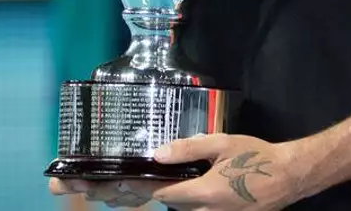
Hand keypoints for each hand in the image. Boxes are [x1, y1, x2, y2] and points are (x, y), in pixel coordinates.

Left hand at [46, 135, 301, 209]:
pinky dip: (145, 199)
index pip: (144, 193)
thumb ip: (189, 151)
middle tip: (62, 188)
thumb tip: (155, 154)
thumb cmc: (258, 159)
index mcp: (197, 194)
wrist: (288, 180)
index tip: (80, 185)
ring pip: (155, 206)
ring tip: (85, 188)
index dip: (110, 189)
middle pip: (140, 204)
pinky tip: (123, 192)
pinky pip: (172, 206)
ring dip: (121, 197)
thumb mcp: (225, 146)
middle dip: (101, 195)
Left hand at [148, 134, 301, 209]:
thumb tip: (158, 154)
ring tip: (174, 182)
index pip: (162, 195)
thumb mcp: (223, 144)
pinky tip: (199, 190)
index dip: (141, 188)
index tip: (124, 182)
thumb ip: (189, 148)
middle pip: (173, 206)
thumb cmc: (256, 156)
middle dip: (162, 192)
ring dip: (179, 200)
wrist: (288, 176)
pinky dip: (195, 205)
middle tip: (152, 177)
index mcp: (204, 193)